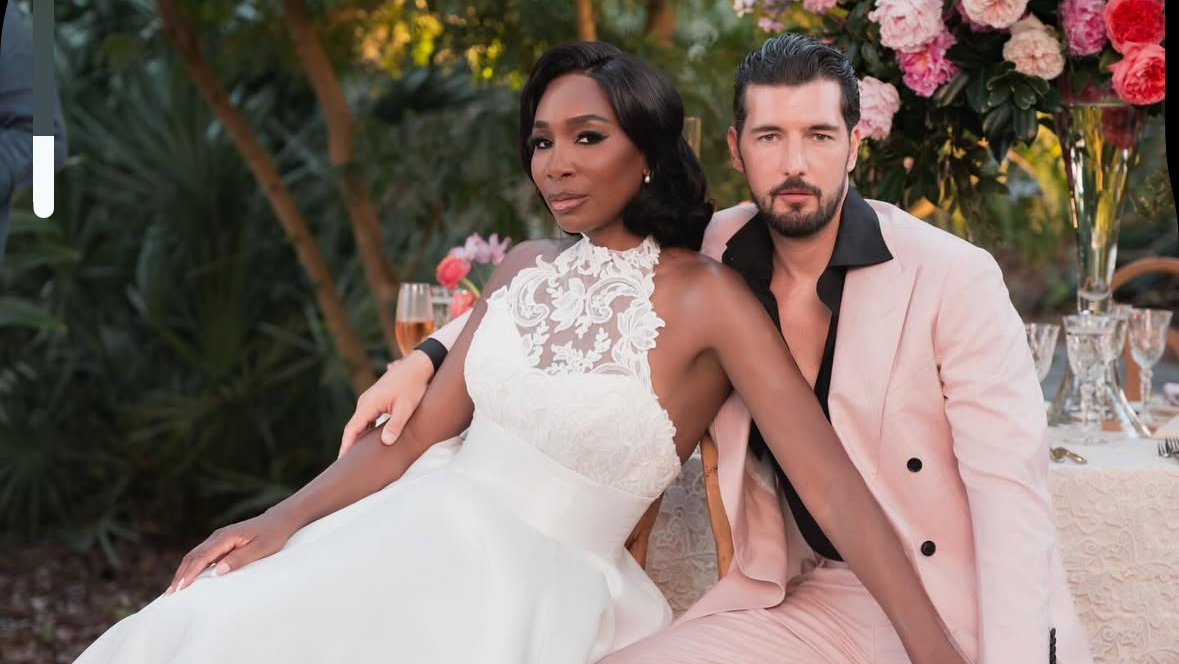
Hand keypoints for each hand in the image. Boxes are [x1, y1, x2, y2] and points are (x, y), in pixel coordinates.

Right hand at [167, 510, 297, 592]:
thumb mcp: (261, 549)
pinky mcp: (221, 542)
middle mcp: (218, 536)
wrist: (279, 520)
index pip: (201, 557)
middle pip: (193, 556)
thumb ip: (239, 559)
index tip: (179, 589)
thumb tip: (216, 573)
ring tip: (174, 589)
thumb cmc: (272, 535)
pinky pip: (202, 555)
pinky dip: (192, 567)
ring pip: (195, 555)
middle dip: (180, 575)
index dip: (189, 574)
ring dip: (184, 571)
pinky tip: (189, 578)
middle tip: (170, 594)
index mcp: (225, 537)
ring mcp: (218, 538)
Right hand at [338, 350, 433, 456]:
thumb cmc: (412, 386)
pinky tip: (368, 443)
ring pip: (360, 424)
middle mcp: (365, 402)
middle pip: (353, 428)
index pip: (352, 429)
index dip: (346, 445)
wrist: (416, 367)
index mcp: (369, 404)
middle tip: (346, 465)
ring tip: (356, 458)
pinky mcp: (375, 402)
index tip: (342, 460)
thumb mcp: (406, 407)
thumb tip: (385, 442)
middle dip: (349, 445)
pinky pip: (366, 420)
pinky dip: (365, 432)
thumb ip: (396, 425)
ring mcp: (369, 401)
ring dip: (357, 439)